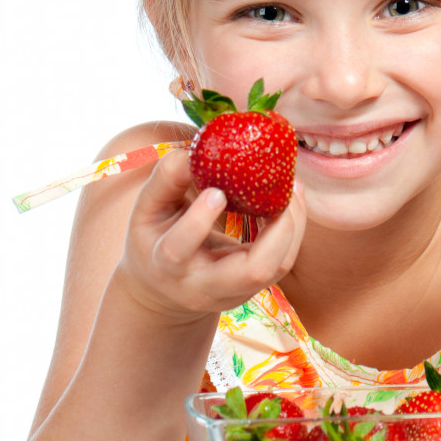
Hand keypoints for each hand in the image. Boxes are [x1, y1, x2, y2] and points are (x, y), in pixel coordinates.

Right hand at [116, 149, 305, 324]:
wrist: (163, 290)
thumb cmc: (155, 238)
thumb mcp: (147, 209)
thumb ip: (167, 179)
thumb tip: (196, 148)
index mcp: (165, 265)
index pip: (178, 250)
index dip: (198, 221)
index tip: (216, 191)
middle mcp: (203, 287)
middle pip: (252, 272)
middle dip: (277, 230)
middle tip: (282, 188)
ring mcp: (234, 292)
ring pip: (277, 267)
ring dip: (293, 226)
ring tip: (292, 187)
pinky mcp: (254, 287)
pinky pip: (283, 261)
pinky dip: (293, 229)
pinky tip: (290, 200)